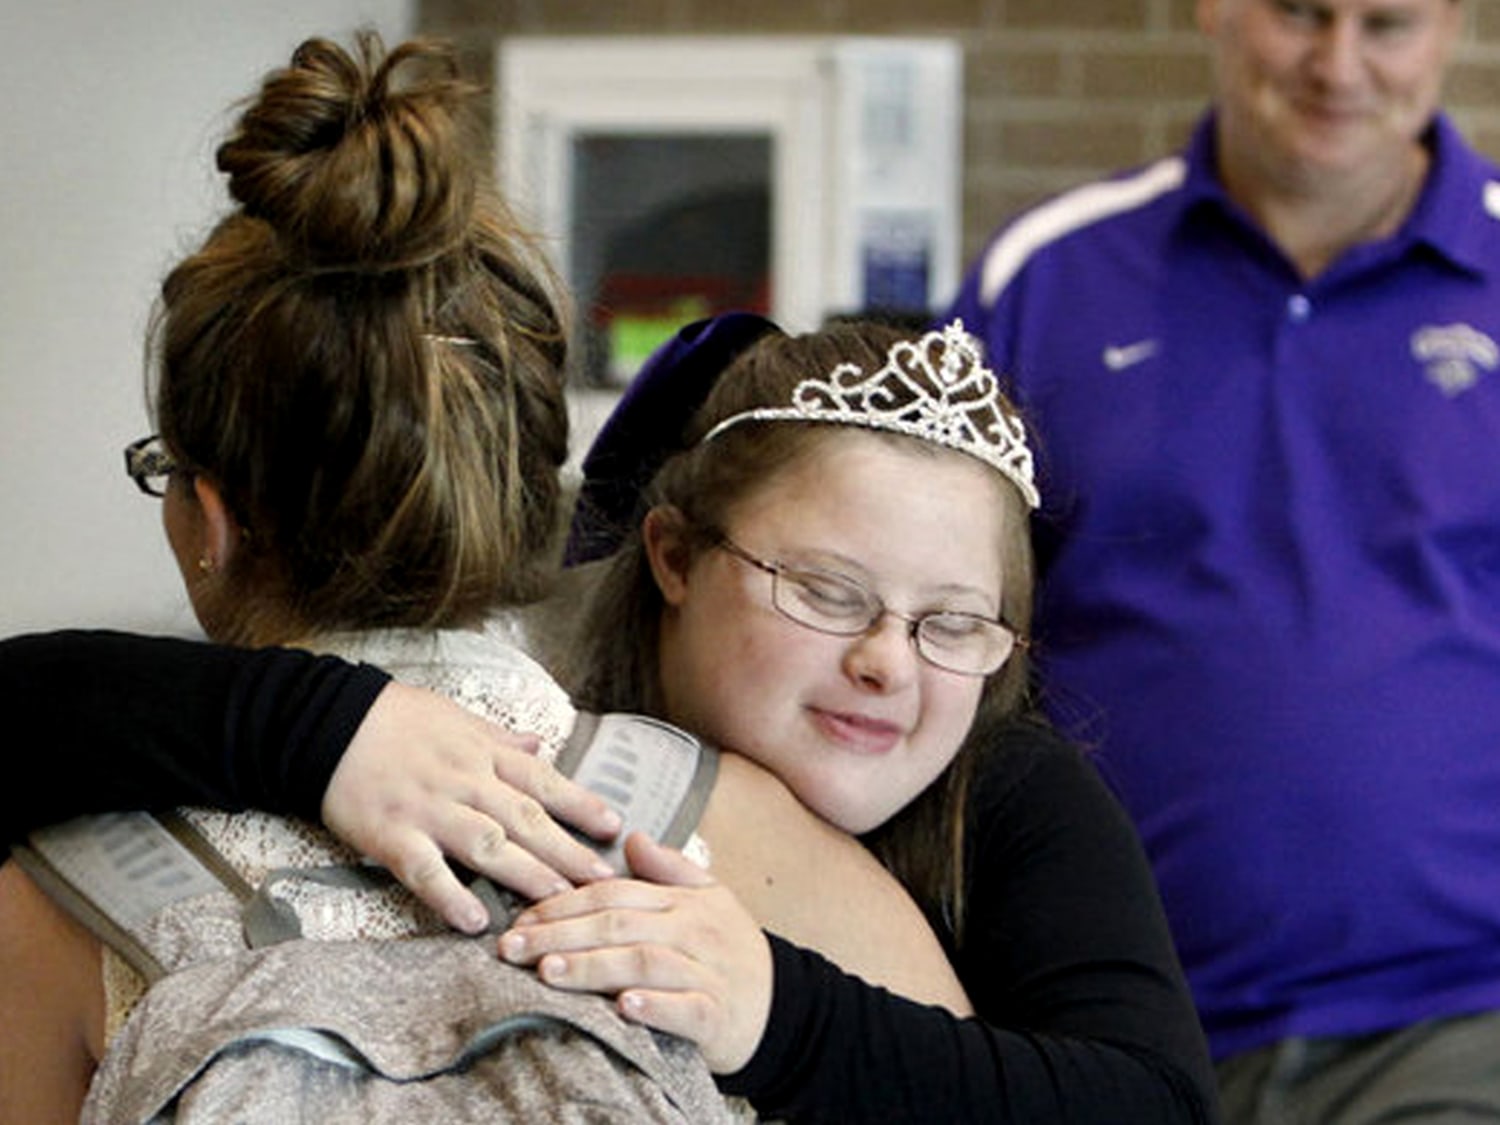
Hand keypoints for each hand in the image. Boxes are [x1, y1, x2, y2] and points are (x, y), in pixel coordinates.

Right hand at [321, 681, 622, 932]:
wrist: (325, 722)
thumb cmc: (394, 718)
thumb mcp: (457, 717)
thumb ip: (501, 739)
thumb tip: (541, 746)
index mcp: (483, 754)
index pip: (544, 781)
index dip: (581, 805)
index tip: (614, 828)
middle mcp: (465, 782)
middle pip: (527, 819)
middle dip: (569, 852)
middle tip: (605, 882)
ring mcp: (429, 810)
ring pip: (488, 845)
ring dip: (527, 875)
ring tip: (560, 904)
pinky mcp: (392, 835)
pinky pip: (426, 871)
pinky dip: (451, 896)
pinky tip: (475, 920)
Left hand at [498, 832, 773, 1072]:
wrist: (783, 1005)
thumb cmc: (732, 950)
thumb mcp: (710, 897)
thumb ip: (669, 868)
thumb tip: (631, 837)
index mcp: (682, 901)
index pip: (614, 893)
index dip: (564, 903)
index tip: (521, 917)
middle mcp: (692, 931)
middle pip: (618, 924)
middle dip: (560, 934)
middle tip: (514, 946)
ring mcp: (706, 972)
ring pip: (643, 963)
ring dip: (593, 967)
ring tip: (550, 972)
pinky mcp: (716, 1015)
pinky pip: (684, 1007)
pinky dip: (653, 1007)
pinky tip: (622, 1007)